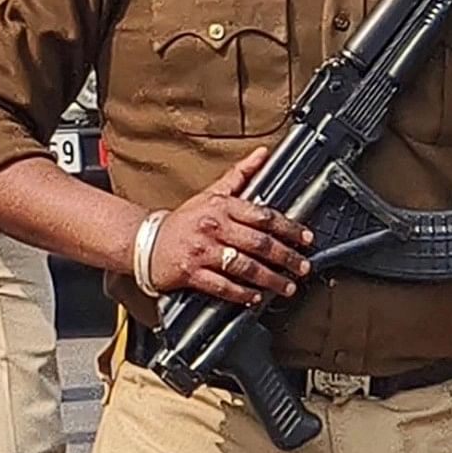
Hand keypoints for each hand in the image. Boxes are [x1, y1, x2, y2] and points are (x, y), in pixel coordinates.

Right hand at [148, 145, 312, 306]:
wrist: (145, 242)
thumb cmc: (182, 221)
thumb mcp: (210, 193)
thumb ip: (240, 175)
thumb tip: (263, 155)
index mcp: (221, 207)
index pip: (263, 216)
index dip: (289, 228)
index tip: (306, 239)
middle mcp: (213, 227)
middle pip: (259, 243)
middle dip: (286, 257)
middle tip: (303, 266)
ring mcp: (201, 251)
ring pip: (244, 267)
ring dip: (270, 279)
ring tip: (287, 287)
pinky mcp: (191, 273)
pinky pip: (222, 285)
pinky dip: (241, 293)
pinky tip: (255, 297)